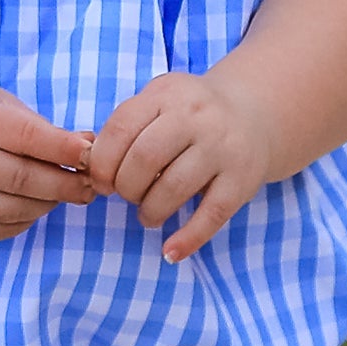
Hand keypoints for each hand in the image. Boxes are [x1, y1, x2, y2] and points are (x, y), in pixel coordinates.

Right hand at [0, 79, 95, 240]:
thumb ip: (40, 126)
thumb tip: (88, 146)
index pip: (28, 137)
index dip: (64, 148)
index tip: (93, 154)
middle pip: (25, 180)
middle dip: (66, 184)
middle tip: (90, 185)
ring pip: (16, 209)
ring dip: (49, 203)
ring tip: (64, 192)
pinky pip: (0, 228)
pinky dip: (26, 219)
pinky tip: (35, 204)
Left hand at [87, 72, 271, 262]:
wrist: (255, 112)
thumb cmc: (190, 114)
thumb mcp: (160, 101)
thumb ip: (128, 126)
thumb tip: (91, 170)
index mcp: (167, 94)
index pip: (121, 128)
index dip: (102, 162)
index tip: (101, 181)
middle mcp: (196, 116)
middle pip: (144, 158)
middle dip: (125, 187)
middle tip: (127, 196)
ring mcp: (222, 147)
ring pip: (174, 188)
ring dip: (150, 211)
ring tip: (148, 215)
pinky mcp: (243, 179)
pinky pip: (211, 215)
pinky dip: (187, 239)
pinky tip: (170, 252)